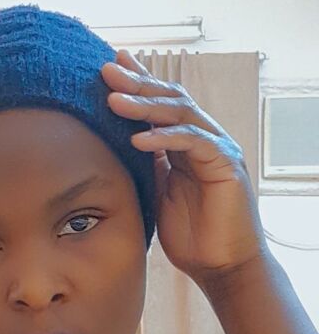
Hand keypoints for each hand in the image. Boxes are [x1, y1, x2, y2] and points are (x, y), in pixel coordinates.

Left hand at [101, 49, 267, 287]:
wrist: (221, 267)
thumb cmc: (191, 236)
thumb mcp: (159, 195)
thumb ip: (148, 167)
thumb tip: (123, 143)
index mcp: (187, 145)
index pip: (162, 105)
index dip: (139, 83)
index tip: (111, 66)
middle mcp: (204, 140)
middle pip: (170, 100)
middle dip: (137, 84)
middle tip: (106, 70)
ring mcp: (217, 149)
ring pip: (181, 114)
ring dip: (145, 105)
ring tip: (113, 100)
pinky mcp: (226, 165)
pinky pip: (193, 141)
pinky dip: (165, 138)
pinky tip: (138, 138)